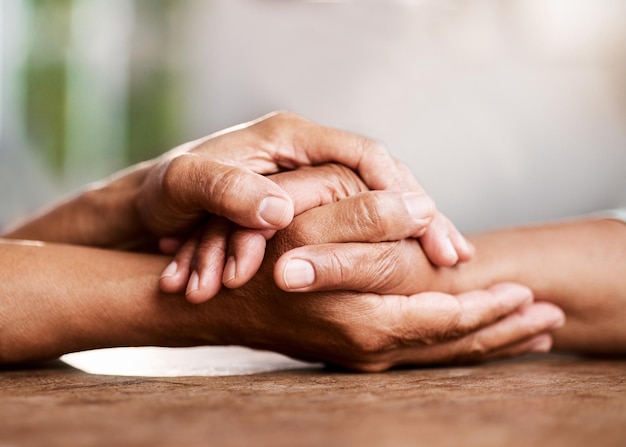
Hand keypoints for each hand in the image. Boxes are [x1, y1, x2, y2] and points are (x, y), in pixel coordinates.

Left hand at [151, 112, 470, 301]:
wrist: (146, 210)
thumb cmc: (164, 194)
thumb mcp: (185, 188)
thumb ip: (227, 193)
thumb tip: (281, 211)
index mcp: (289, 138)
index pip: (364, 155)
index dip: (400, 191)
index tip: (429, 228)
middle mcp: (307, 156)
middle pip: (381, 180)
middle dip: (419, 218)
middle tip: (455, 257)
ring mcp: (309, 183)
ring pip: (374, 204)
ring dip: (407, 237)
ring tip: (444, 268)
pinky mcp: (306, 209)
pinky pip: (354, 225)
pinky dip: (380, 248)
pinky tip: (402, 271)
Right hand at [199, 181, 563, 370]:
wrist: (213, 303)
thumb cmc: (252, 262)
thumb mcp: (306, 230)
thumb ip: (367, 220)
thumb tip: (420, 211)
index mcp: (366, 319)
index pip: (448, 319)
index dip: (491, 307)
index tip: (528, 292)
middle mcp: (368, 347)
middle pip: (451, 347)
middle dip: (502, 333)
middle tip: (547, 324)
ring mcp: (359, 354)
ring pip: (437, 354)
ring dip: (484, 343)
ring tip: (524, 336)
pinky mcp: (350, 349)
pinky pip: (417, 352)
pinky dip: (451, 346)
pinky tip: (464, 338)